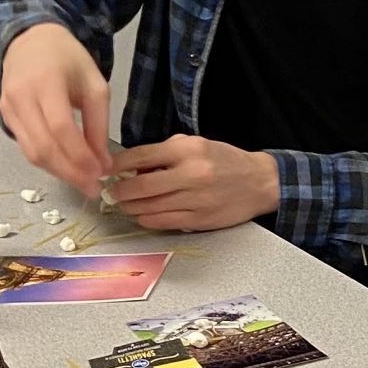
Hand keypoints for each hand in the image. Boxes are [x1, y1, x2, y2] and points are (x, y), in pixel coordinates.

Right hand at [0, 24, 109, 200]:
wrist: (30, 40)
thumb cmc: (68, 60)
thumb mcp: (95, 86)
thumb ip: (99, 125)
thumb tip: (103, 164)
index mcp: (46, 82)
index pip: (61, 128)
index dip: (80, 156)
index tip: (100, 173)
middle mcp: (21, 96)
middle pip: (43, 146)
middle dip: (70, 173)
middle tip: (92, 187)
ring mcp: (8, 107)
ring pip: (31, 152)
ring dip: (58, 172)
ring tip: (82, 181)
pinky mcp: (4, 116)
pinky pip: (25, 146)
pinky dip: (47, 161)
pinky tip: (65, 166)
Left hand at [109, 136, 279, 231]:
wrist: (259, 183)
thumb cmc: (226, 161)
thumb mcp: (196, 145)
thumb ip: (165, 153)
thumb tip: (132, 167)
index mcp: (188, 150)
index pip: (141, 156)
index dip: (118, 164)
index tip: (107, 169)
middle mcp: (191, 174)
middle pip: (140, 186)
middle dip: (120, 191)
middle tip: (112, 192)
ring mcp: (195, 200)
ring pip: (148, 208)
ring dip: (131, 207)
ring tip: (125, 204)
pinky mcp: (198, 220)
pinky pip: (162, 222)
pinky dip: (146, 219)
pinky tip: (143, 214)